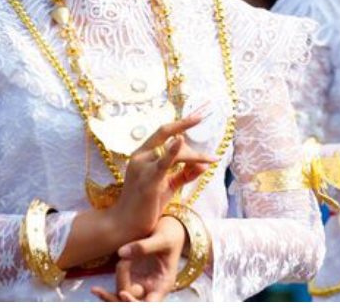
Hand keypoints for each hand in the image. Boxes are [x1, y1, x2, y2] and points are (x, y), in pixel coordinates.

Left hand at [90, 216, 186, 301]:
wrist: (168, 228)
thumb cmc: (170, 233)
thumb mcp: (162, 239)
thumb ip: (144, 246)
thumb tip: (121, 254)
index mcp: (163, 284)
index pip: (150, 304)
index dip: (135, 302)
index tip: (123, 294)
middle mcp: (151, 289)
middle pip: (132, 303)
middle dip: (116, 298)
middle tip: (99, 290)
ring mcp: (140, 284)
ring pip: (122, 297)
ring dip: (111, 290)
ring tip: (120, 261)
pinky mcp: (131, 278)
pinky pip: (118, 289)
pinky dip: (107, 293)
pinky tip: (95, 290)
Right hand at [106, 113, 214, 241]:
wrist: (126, 225)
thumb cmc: (146, 205)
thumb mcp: (168, 185)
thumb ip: (185, 174)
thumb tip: (204, 165)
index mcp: (142, 154)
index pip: (163, 132)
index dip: (180, 122)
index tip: (198, 115)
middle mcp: (140, 156)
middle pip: (168, 135)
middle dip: (187, 124)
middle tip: (206, 120)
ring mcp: (142, 167)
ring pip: (174, 151)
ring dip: (195, 154)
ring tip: (212, 159)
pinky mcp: (148, 181)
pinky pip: (163, 163)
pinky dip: (172, 151)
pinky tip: (181, 141)